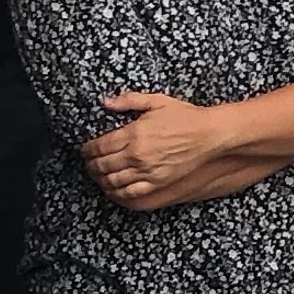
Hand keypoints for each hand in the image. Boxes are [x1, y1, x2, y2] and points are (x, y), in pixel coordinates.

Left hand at [79, 89, 214, 206]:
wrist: (209, 135)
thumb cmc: (185, 117)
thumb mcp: (156, 101)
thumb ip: (129, 101)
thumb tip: (106, 102)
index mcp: (134, 133)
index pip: (100, 146)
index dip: (87, 150)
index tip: (84, 149)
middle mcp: (137, 155)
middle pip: (102, 165)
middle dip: (90, 165)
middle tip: (87, 163)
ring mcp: (146, 171)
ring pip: (112, 181)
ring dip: (99, 179)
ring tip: (97, 175)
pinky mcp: (156, 182)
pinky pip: (130, 192)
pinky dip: (116, 192)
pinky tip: (113, 188)